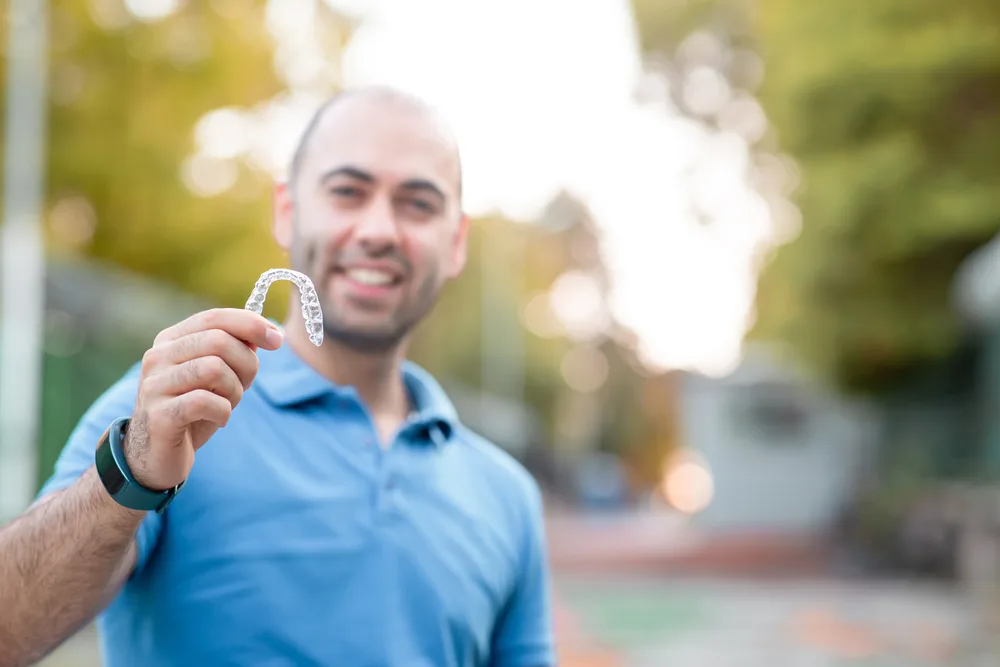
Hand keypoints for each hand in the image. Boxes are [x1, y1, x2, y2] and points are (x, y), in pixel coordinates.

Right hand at [123, 308, 283, 489]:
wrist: (156, 455)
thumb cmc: (192, 411)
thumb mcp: (216, 377)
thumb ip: (235, 351)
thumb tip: (267, 332)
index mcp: (171, 340)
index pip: (215, 317)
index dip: (251, 324)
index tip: (277, 339)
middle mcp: (158, 357)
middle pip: (219, 341)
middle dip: (246, 364)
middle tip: (244, 386)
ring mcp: (154, 385)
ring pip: (214, 368)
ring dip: (234, 390)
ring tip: (227, 404)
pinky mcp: (159, 415)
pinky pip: (206, 402)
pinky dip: (223, 412)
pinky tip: (219, 419)